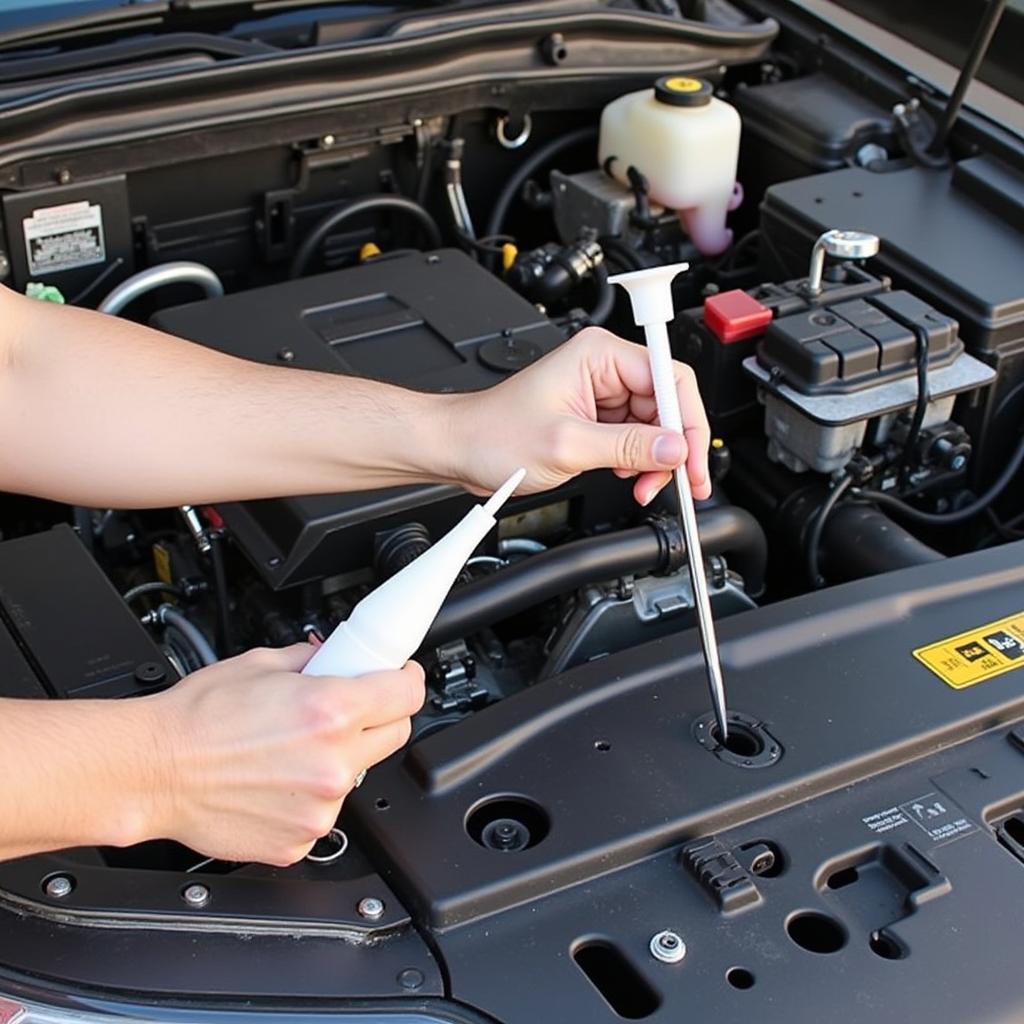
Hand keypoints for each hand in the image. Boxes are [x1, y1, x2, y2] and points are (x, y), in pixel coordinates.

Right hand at [144, 645, 423, 865]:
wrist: (153, 770)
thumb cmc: (197, 718)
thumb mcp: (263, 663)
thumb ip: (315, 660)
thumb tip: (338, 656)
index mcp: (331, 711)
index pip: (408, 694)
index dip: (407, 679)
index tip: (401, 676)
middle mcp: (334, 762)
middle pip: (395, 734)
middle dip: (379, 716)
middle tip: (347, 709)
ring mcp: (321, 807)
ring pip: (358, 775)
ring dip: (339, 759)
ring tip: (290, 749)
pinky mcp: (301, 840)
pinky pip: (324, 810)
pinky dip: (309, 795)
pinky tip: (275, 780)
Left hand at [447, 326, 710, 505]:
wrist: (461, 449)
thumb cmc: (493, 435)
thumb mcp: (568, 446)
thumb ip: (627, 447)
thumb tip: (674, 449)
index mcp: (600, 355)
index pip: (671, 378)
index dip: (689, 422)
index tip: (691, 458)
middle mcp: (604, 368)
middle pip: (667, 403)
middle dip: (674, 447)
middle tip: (678, 482)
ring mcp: (600, 392)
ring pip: (654, 424)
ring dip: (656, 459)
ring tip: (644, 485)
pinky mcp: (595, 415)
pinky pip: (634, 436)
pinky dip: (638, 461)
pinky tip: (629, 476)